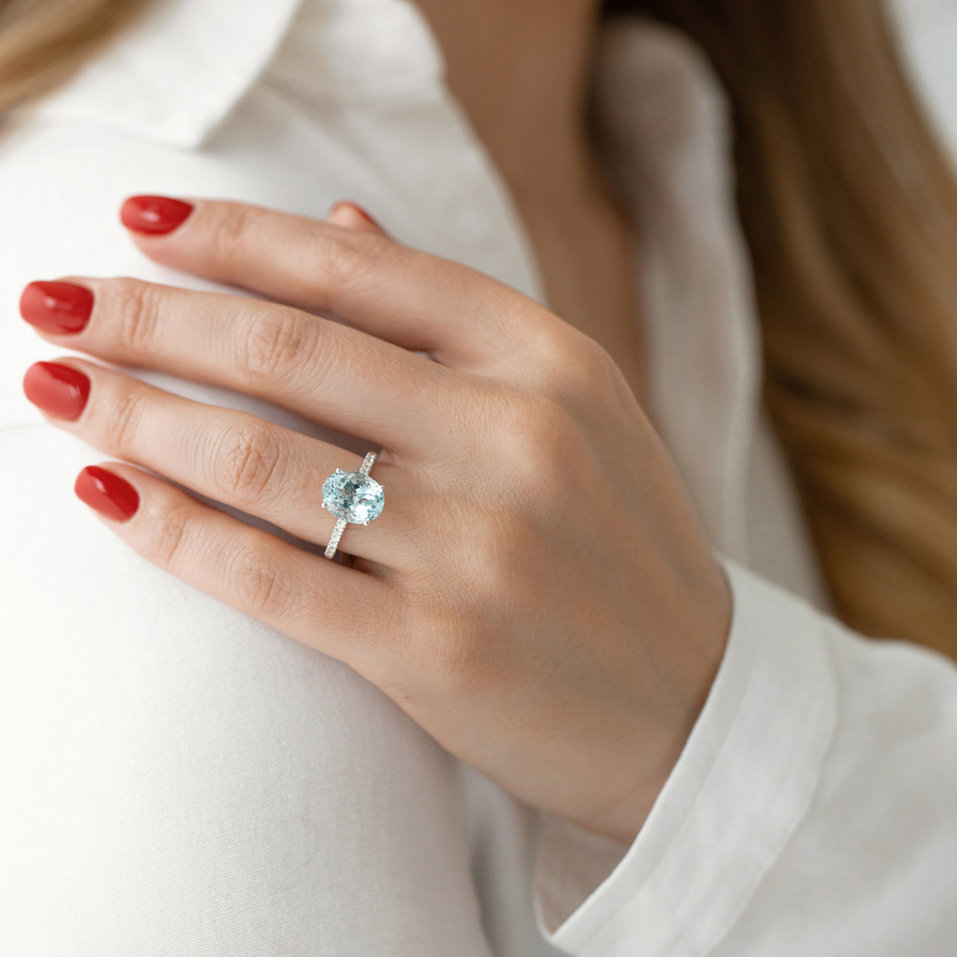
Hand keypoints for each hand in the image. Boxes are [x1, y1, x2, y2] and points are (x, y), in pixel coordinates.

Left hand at [18, 195, 731, 843]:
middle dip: (148, 316)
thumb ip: (454, 316)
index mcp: (549, 360)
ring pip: (260, 457)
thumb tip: (341, 216)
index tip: (138, 220)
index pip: (359, 267)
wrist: (691, 704)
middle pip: (287, 349)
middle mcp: (514, 437)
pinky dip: (172, 530)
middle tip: (54, 303)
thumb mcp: (573, 405)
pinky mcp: (438, 651)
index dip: (233, 234)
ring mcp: (476, 548)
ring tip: (56, 388)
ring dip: (134, 414)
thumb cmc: (619, 545)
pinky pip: (270, 575)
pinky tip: (107, 494)